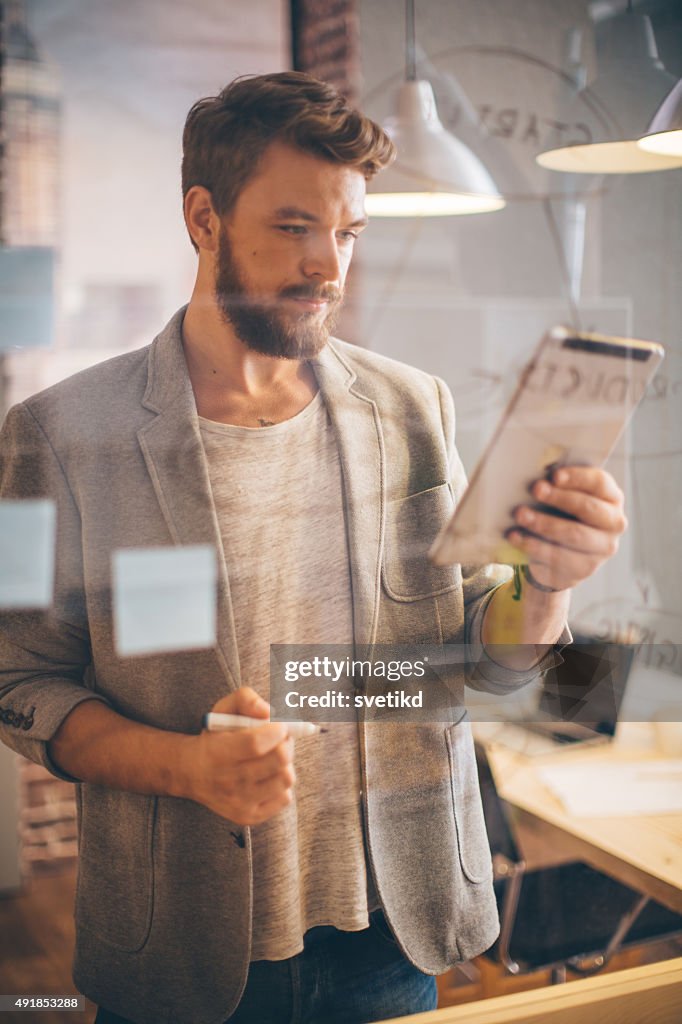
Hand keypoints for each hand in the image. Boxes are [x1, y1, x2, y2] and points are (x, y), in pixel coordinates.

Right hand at [184, 686, 294, 825]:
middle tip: (281, 737)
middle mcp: (228, 782)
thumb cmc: (214, 737)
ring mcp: (239, 803)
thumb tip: (268, 711)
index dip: (277, 731)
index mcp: (218, 753)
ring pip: (286, 779)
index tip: (281, 725)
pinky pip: (285, 798)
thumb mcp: (222, 710)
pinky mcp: (249, 817)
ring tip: (273, 756)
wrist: (191, 773)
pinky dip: (281, 783)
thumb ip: (246, 699)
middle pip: (279, 761)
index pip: (256, 744)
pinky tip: (268, 775)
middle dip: (286, 743)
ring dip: (286, 764)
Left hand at [507, 466, 626, 592]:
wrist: (562, 556)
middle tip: (536, 489)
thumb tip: (537, 475)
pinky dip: (534, 545)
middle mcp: (614, 523)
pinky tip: (516, 536)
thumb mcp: (564, 498)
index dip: (577, 477)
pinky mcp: (584, 569)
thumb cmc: (561, 515)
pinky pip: (558, 558)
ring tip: (520, 514)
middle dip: (560, 498)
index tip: (554, 475)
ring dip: (544, 523)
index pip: (600, 483)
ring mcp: (602, 549)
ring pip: (573, 535)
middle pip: (588, 508)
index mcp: (612, 498)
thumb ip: (558, 486)